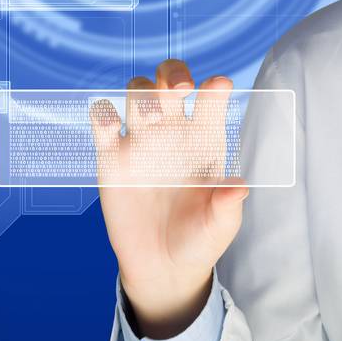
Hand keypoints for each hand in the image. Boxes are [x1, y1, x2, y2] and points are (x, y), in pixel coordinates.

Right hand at [91, 58, 248, 338]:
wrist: (161, 267)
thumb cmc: (199, 240)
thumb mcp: (219, 227)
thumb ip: (228, 206)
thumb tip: (239, 185)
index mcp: (206, 138)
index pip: (212, 96)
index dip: (215, 85)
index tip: (218, 88)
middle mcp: (173, 131)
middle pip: (170, 79)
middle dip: (174, 73)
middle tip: (180, 90)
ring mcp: (141, 141)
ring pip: (138, 90)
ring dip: (141, 92)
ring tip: (147, 118)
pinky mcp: (111, 158)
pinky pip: (102, 121)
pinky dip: (102, 114)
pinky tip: (110, 127)